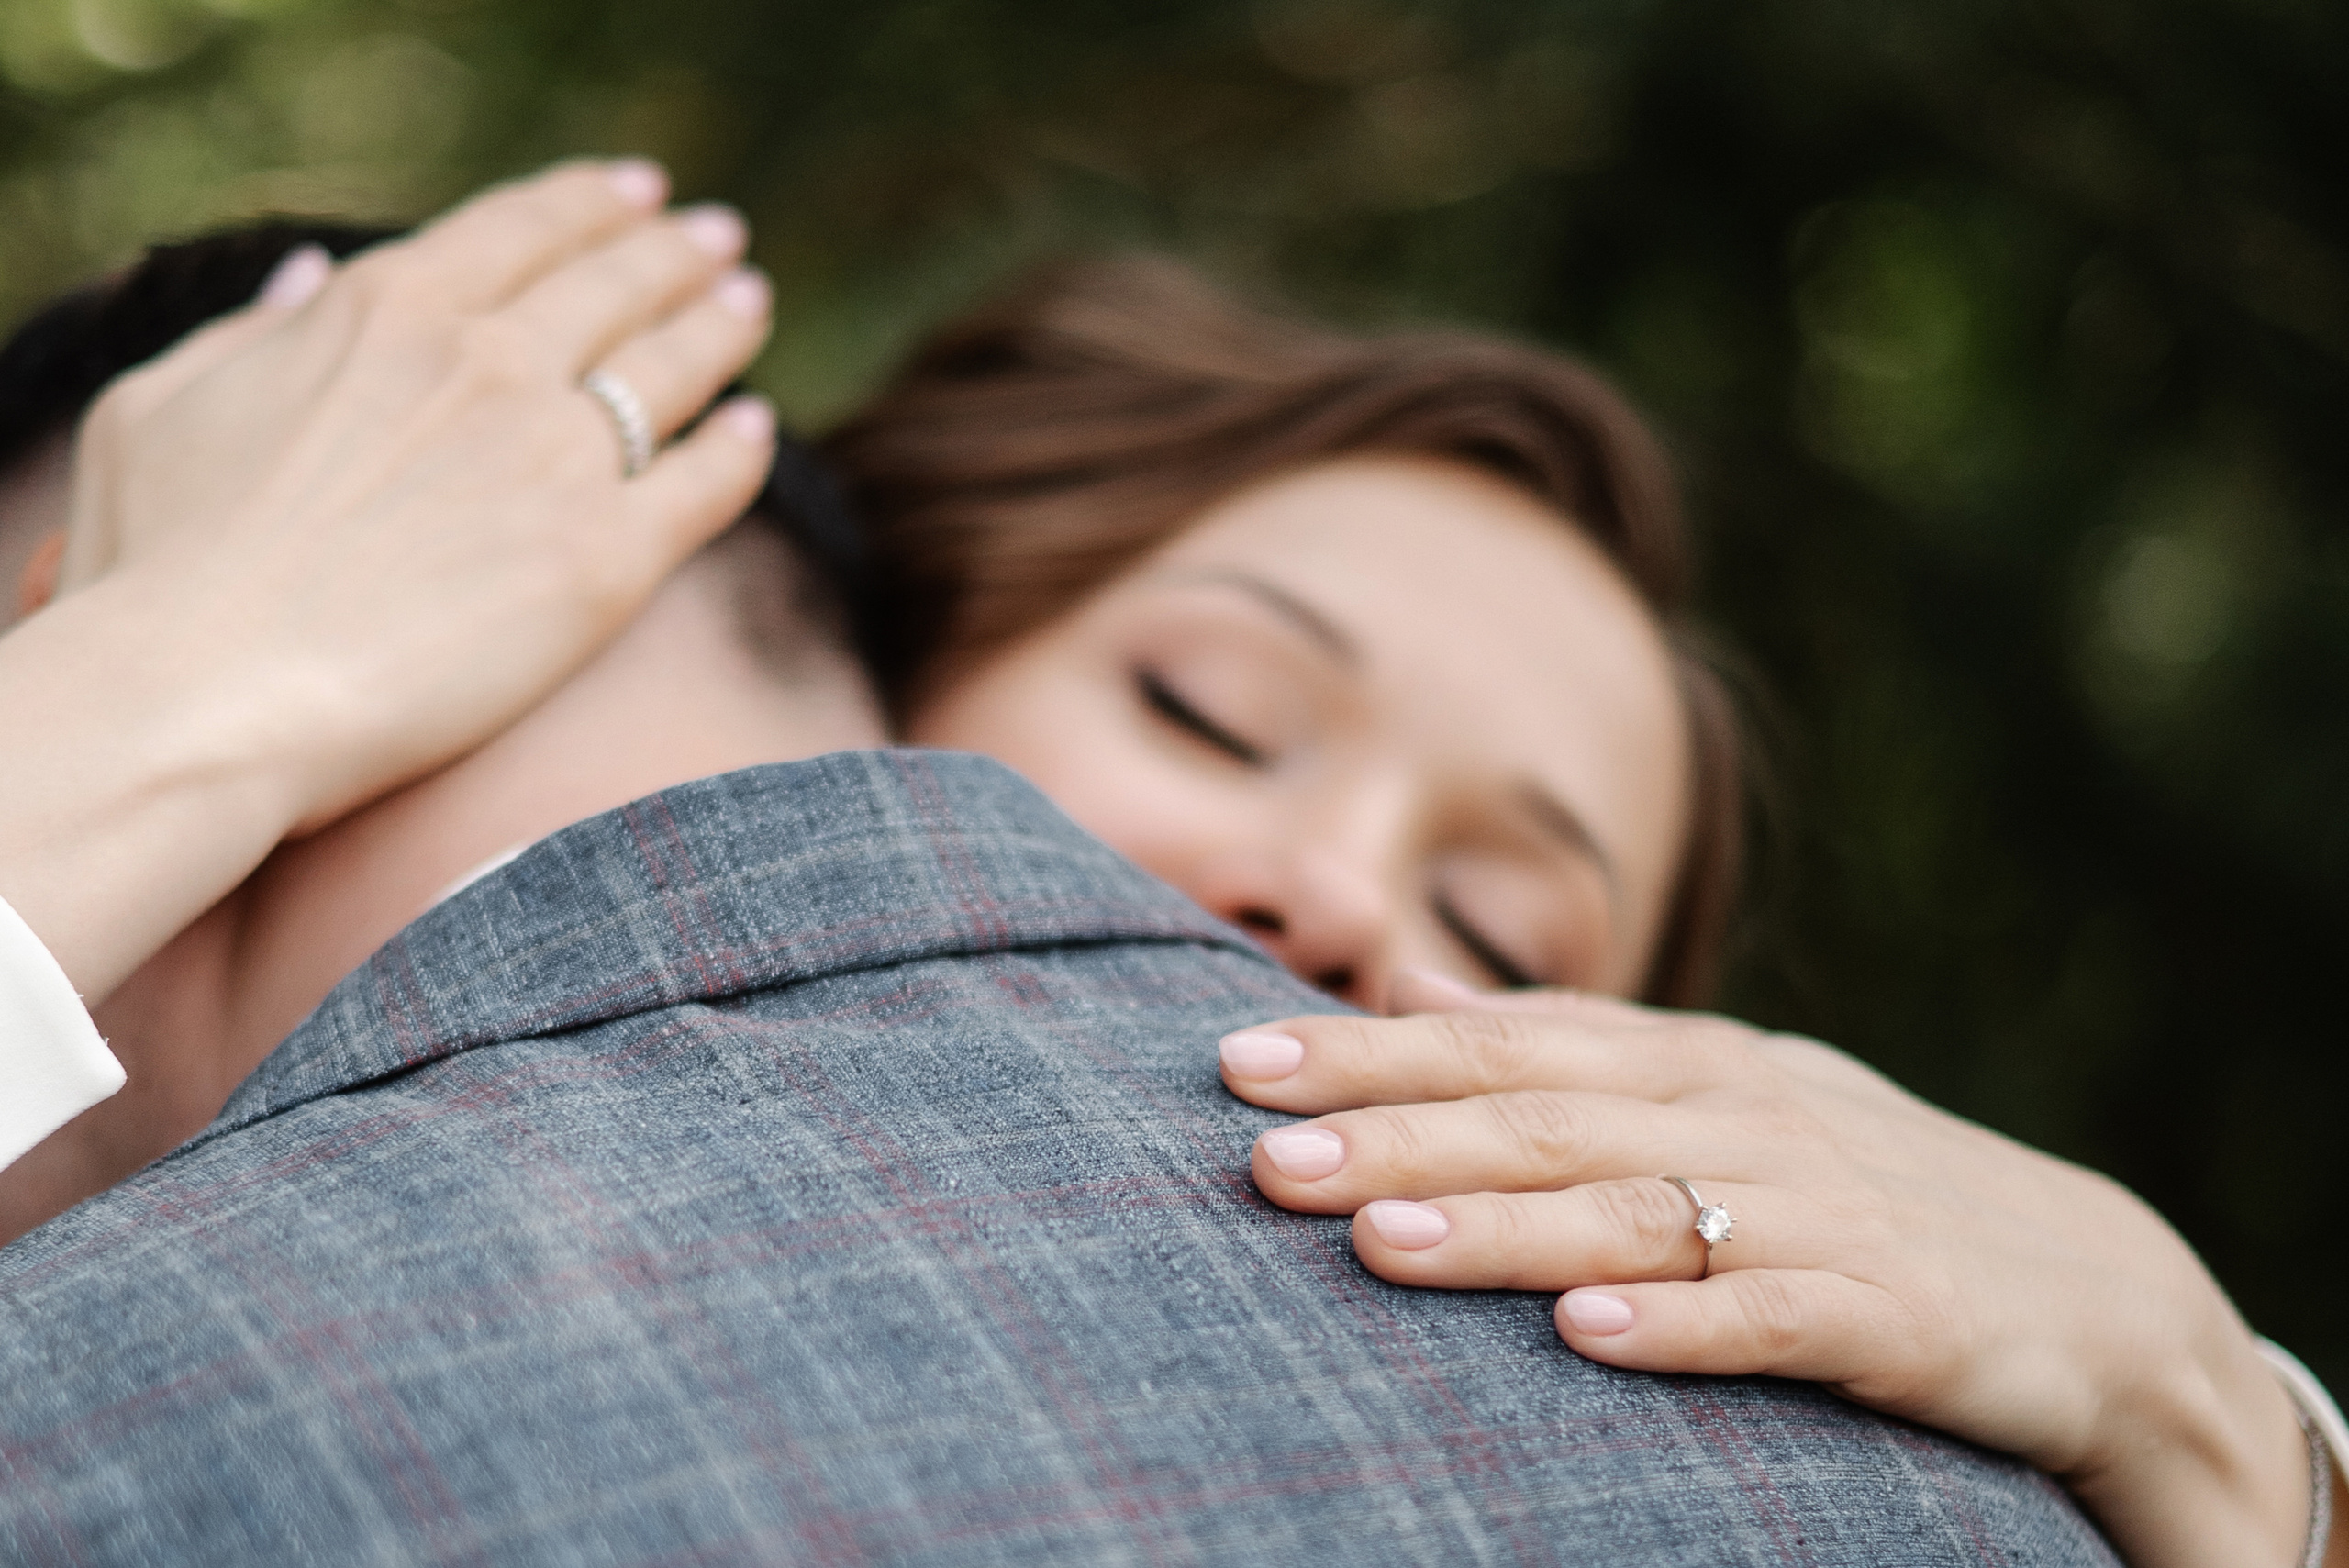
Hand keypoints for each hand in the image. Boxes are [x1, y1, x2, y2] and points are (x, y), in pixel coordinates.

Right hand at [0, 158, 778, 1001]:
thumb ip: (254, 335)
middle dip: (675, 254)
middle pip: (613, 286)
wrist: (208, 698)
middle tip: (721, 240)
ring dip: (720, 326)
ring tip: (750, 303)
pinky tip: (758, 431)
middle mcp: (487, 363)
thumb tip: (312, 279)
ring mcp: (555, 456)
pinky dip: (740, 452)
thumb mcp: (166, 405)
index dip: (588, 204)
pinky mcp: (606, 561)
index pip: (518, 230)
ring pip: (670, 369)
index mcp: (385, 310)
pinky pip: (703, 486)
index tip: (636, 194)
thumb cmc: (157, 569)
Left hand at [1217, 975, 2318, 1567]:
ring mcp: (1823, 1209)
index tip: (1235, 1062)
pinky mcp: (1896, 1315)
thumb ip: (1571, 1046)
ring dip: (1505, 1227)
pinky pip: (1777, 1314)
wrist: (2094, 1289)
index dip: (1369, 1048)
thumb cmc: (1860, 1188)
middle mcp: (1743, 1114)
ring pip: (1639, 1207)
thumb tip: (1415, 987)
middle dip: (1394, 1130)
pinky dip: (1683, 1321)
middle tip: (1259, 1153)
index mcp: (1689, 1061)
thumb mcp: (1717, 1092)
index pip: (1504, 1040)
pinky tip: (1585, 1337)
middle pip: (1545, 1116)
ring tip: (1378, 1241)